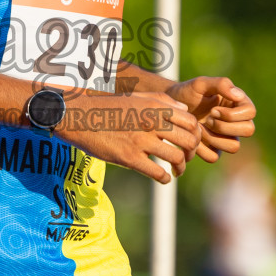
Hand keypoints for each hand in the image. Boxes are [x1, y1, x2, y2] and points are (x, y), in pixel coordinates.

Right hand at [59, 90, 203, 184]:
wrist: (79, 116)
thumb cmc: (108, 106)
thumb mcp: (136, 96)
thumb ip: (162, 101)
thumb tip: (184, 110)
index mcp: (155, 106)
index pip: (191, 122)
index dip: (196, 134)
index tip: (190, 142)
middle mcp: (152, 122)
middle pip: (189, 141)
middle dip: (192, 153)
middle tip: (185, 158)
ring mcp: (141, 140)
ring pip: (177, 158)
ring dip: (181, 168)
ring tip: (177, 171)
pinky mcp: (130, 158)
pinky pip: (158, 173)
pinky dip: (165, 178)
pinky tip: (163, 178)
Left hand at [165, 76, 256, 161]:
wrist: (170, 108)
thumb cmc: (187, 92)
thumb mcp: (200, 84)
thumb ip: (220, 84)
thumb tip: (239, 95)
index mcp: (237, 103)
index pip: (250, 112)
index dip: (232, 114)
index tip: (213, 110)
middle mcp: (236, 121)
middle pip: (248, 130)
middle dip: (224, 126)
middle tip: (207, 119)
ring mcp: (226, 137)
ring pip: (234, 146)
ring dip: (214, 138)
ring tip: (199, 128)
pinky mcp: (213, 149)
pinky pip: (215, 156)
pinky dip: (202, 149)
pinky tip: (194, 137)